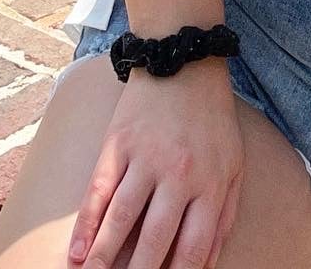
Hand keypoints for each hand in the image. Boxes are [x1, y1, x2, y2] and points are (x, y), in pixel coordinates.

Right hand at [68, 58, 244, 268]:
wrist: (184, 62)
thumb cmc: (212, 120)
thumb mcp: (234, 165)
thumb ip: (223, 217)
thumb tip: (206, 265)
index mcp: (210, 184)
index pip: (192, 249)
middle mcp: (178, 174)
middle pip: (154, 240)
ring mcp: (146, 158)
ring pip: (121, 218)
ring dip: (103, 257)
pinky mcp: (118, 143)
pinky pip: (98, 190)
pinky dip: (86, 223)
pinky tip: (76, 250)